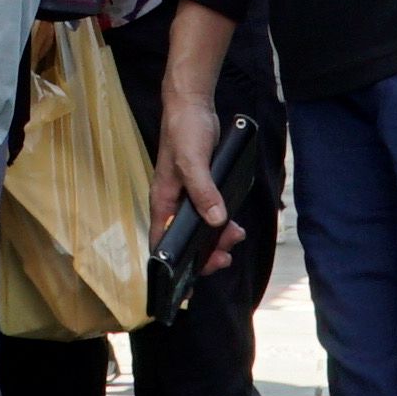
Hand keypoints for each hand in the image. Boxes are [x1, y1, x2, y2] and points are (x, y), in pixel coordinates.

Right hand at [153, 91, 235, 275]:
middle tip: (223, 258)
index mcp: (164, 201)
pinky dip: (222, 224)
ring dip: (216, 240)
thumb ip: (203, 191)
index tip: (184, 289)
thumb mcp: (193, 161)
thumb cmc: (184, 130)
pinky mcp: (203, 189)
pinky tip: (234, 225)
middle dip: (203, 255)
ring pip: (200, 230)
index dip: (171, 267)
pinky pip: (211, 215)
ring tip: (235, 237)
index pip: (161, 243)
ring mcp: (188, 196)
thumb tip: (216, 221)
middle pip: (184, 241)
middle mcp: (174, 202)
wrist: (192, 105)